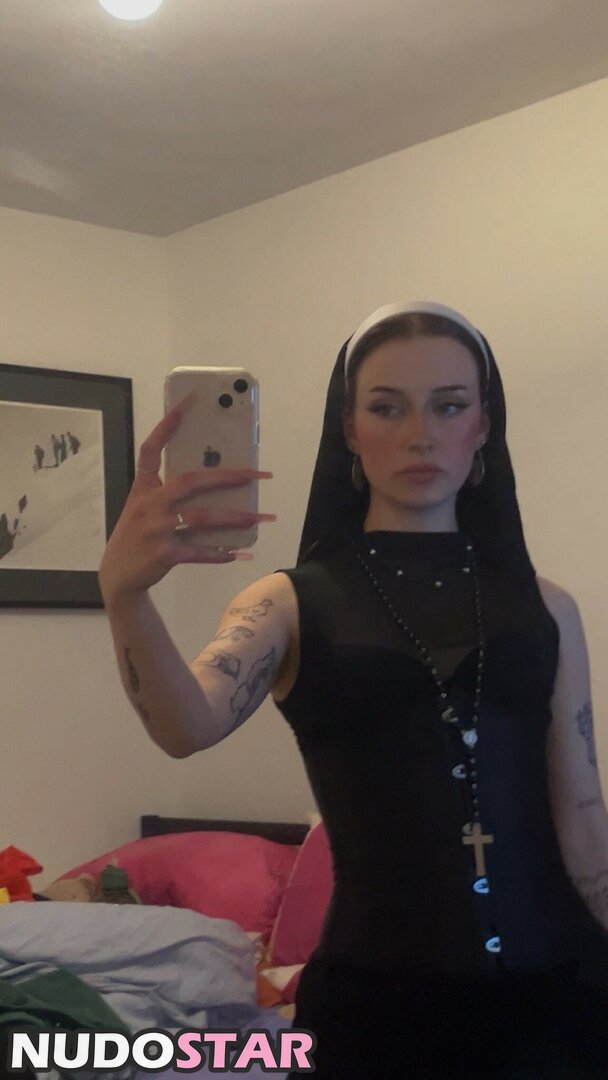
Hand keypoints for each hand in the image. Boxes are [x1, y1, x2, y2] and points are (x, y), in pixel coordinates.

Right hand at [98, 391, 274, 606]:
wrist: (118, 575)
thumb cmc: (137, 534)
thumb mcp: (142, 506)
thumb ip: (167, 491)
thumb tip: (214, 478)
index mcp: (144, 487)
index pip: (152, 448)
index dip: (169, 423)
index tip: (189, 400)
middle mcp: (150, 504)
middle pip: (191, 481)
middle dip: (227, 477)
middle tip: (257, 475)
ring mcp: (157, 530)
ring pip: (204, 518)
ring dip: (236, 518)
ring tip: (262, 518)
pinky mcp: (165, 555)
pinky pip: (200, 552)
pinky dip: (222, 553)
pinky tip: (243, 552)